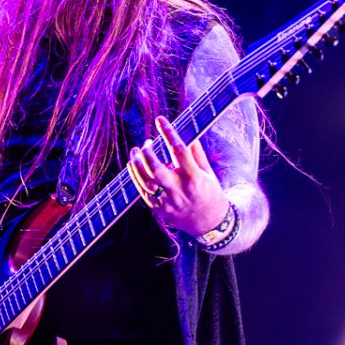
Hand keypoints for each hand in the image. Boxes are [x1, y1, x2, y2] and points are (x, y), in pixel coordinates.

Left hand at [127, 115, 230, 235]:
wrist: (209, 224)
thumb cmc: (211, 194)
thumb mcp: (208, 173)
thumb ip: (196, 154)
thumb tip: (187, 133)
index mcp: (194, 178)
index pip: (179, 151)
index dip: (168, 133)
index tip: (161, 120)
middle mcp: (179, 190)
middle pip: (157, 168)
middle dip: (148, 152)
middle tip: (148, 142)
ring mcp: (167, 201)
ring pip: (145, 180)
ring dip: (137, 163)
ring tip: (136, 150)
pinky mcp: (158, 208)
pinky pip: (141, 190)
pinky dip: (135, 175)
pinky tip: (133, 164)